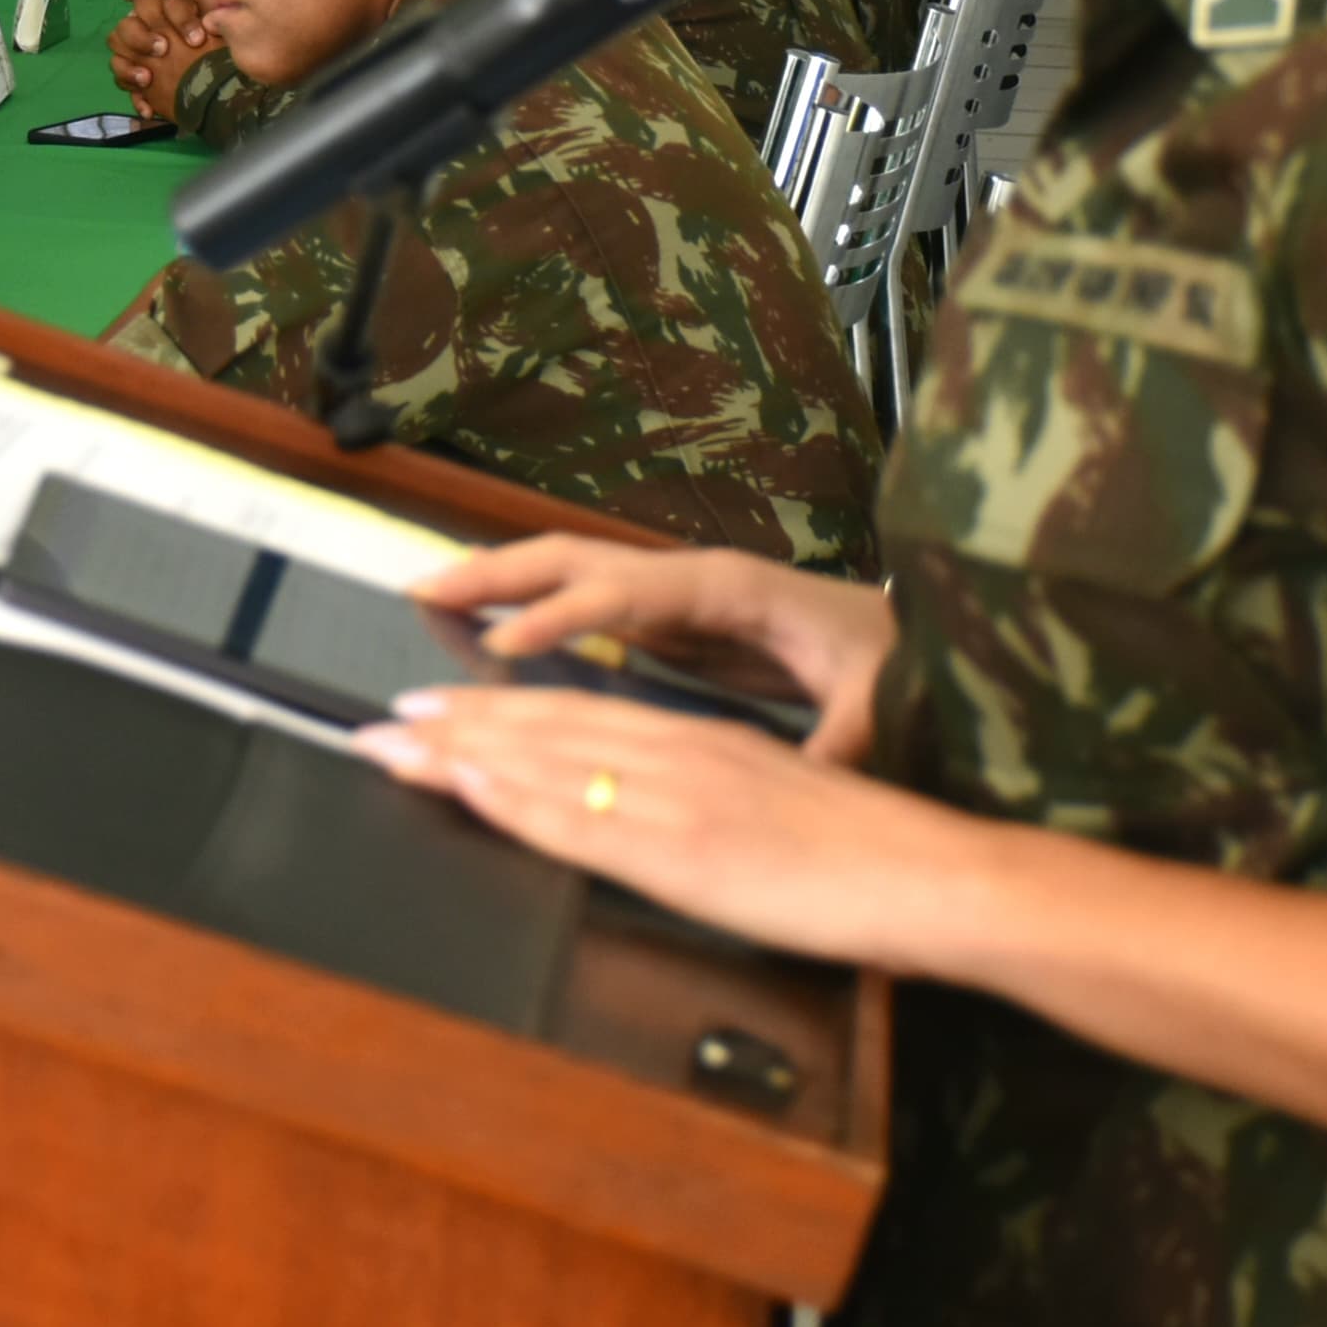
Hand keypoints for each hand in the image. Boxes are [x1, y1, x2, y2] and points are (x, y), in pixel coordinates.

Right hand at [107, 0, 207, 121]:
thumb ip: (210, 7)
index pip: (163, 4)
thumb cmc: (216, 54)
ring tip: (147, 78)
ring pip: (117, 47)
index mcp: (168, 13)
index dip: (178, 18)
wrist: (220, 90)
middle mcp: (148, 29)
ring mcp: (138, 53)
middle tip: (163, 49)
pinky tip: (149, 109)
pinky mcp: (137, 78)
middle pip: (128, 24)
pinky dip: (135, 95)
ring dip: (129, 63)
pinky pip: (123, 81)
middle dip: (142, 37)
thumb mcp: (219, 30)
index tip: (197, 39)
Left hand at [356, 686, 985, 968]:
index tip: (434, 707)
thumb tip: (651, 808)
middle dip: (454, 725)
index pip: (577, 715)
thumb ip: (706, 796)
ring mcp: (675, 796)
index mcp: (701, 741)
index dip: (497, 710)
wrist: (932, 872)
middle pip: (544, 727)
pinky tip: (466, 785)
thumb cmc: (866, 853)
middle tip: (379, 720)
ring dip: (458, 754)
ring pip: (545, 762)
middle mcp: (678, 752)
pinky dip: (515, 798)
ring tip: (390, 745)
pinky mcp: (682, 849)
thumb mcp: (769, 803)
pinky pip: (580, 820)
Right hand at [405, 535, 896, 769]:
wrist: (905, 641)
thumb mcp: (874, 696)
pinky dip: (525, 610)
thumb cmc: (885, 660)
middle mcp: (688, 578)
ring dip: (498, 583)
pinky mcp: (665, 622)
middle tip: (421, 592)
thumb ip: (843, 732)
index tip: (502, 644)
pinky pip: (580, 606)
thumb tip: (821, 768)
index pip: (627, 593)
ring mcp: (671, 597)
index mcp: (729, 587)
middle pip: (575, 559)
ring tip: (428, 598)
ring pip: (568, 575)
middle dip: (497, 573)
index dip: (563, 617)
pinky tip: (486, 632)